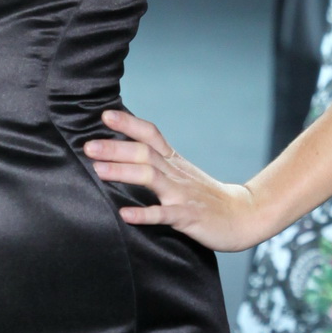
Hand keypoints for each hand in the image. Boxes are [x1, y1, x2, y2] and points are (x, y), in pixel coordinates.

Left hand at [84, 111, 264, 252]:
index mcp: (174, 161)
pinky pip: (164, 215)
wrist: (243, 216)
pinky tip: (125, 213)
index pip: (151, 135)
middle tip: (88, 145)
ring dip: (124, 172)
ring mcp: (182, 194)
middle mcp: (176, 173)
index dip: (129, 124)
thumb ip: (158, 162)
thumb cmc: (206, 197)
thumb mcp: (182, 173)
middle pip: (144, 154)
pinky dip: (144, 214)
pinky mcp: (188, 217)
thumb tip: (124, 153)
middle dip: (116, 148)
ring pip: (151, 178)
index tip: (105, 115)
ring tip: (99, 170)